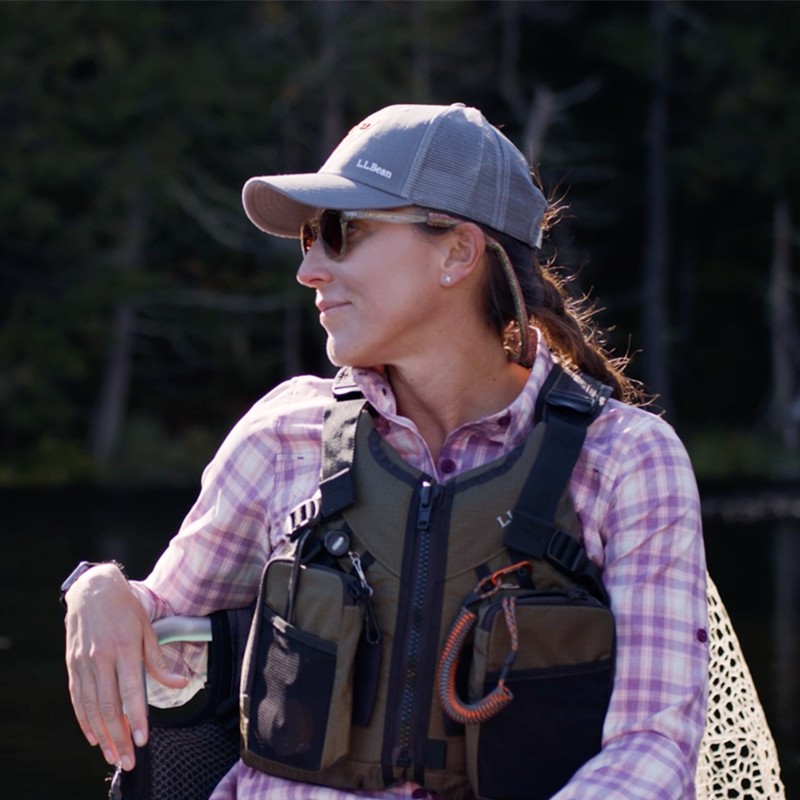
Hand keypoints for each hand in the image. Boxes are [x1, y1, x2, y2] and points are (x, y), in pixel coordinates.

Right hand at [64, 563, 188, 770]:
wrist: (93, 590)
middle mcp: (101, 658)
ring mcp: (84, 662)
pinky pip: (77, 698)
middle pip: (109, 706)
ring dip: (102, 734)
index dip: (136, 717)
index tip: (142, 739)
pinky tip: (93, 736)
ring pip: (91, 707)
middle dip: (119, 736)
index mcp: (124, 648)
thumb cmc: (125, 609)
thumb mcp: (147, 629)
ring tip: (112, 755)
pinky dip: (84, 720)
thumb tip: (181, 681)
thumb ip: (159, 661)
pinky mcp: (72, 665)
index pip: (131, 690)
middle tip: (128, 759)